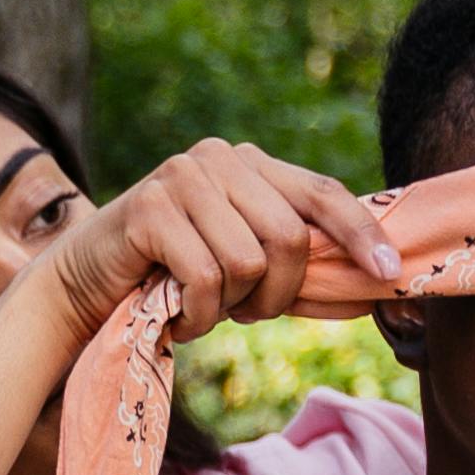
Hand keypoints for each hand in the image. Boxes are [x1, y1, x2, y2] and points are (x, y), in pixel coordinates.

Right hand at [48, 140, 398, 344]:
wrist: (86, 286)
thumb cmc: (174, 280)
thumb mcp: (246, 272)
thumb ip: (301, 271)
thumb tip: (375, 287)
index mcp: (252, 165)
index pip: (323, 192)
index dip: (359, 233)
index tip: (388, 271)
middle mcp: (221, 158)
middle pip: (290, 238)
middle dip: (278, 294)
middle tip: (245, 313)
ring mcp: (182, 177)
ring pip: (248, 262)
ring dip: (229, 307)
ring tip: (201, 308)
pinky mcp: (150, 208)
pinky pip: (205, 278)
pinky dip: (197, 316)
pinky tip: (177, 316)